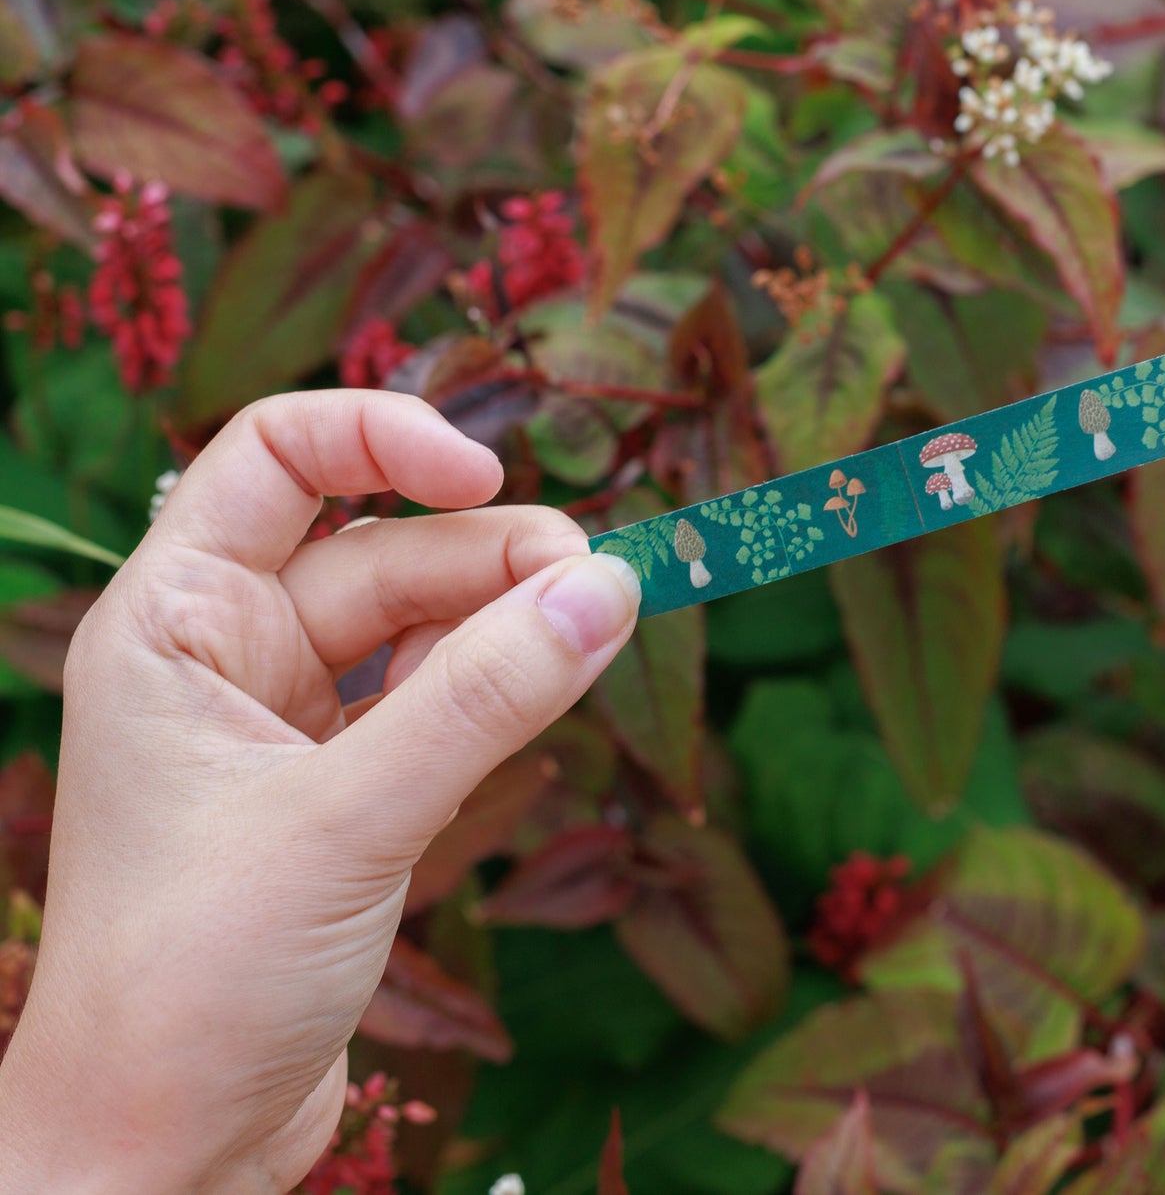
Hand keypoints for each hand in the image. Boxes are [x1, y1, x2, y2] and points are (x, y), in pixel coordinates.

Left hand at [0, 391, 640, 1194]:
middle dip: (492, 558)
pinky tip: (556, 689)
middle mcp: (227, 656)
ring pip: (421, 627)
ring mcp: (288, 728)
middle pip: (382, 549)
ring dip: (509, 622)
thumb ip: (482, 701)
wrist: (157, 1152)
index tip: (490, 475)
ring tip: (599, 632)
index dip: (383, 437)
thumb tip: (610, 589)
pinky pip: (438, 705)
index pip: (275, 458)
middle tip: (602, 590)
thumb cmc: (192, 982)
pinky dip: (501, 693)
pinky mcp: (342, 796)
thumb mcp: (347, 823)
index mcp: (175, 623)